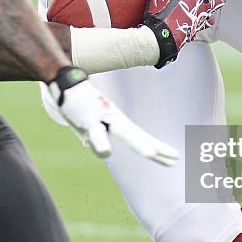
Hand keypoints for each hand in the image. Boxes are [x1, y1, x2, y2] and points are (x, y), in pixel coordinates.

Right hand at [46, 66, 177, 165]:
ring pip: (123, 133)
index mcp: (118, 122)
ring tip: (152, 154)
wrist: (67, 82)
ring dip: (137, 143)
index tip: (175, 158)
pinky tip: (106, 153)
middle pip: (139, 137)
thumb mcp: (94, 123)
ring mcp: (103, 118)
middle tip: (175, 158)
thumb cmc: (81, 106)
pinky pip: (94, 133)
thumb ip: (99, 138)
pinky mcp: (88, 119)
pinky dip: (100, 143)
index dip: (159, 149)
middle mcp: (115, 120)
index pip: (142, 138)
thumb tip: (101, 152)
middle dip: (156, 149)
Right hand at [143, 0, 230, 67]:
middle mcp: (200, 10)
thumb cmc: (158, 17)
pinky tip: (205, 21)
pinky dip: (205, 19)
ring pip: (212, 11)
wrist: (157, 42)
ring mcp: (197, 22)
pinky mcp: (192, 32)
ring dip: (216, 3)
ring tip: (219, 0)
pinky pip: (203, 23)